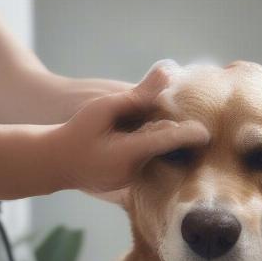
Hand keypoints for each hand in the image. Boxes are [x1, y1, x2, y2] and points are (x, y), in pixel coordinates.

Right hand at [46, 64, 209, 193]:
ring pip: (156, 158)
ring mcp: (132, 182)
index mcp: (128, 153)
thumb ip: (137, 95)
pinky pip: (147, 166)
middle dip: (175, 134)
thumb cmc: (76, 131)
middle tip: (195, 124)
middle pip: (164, 150)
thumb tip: (168, 75)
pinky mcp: (129, 185)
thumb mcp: (103, 108)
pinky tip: (148, 141)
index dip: (188, 134)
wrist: (53, 163)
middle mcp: (134, 171)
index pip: (166, 140)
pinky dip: (151, 152)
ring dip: (163, 143)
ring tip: (175, 129)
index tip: (207, 131)